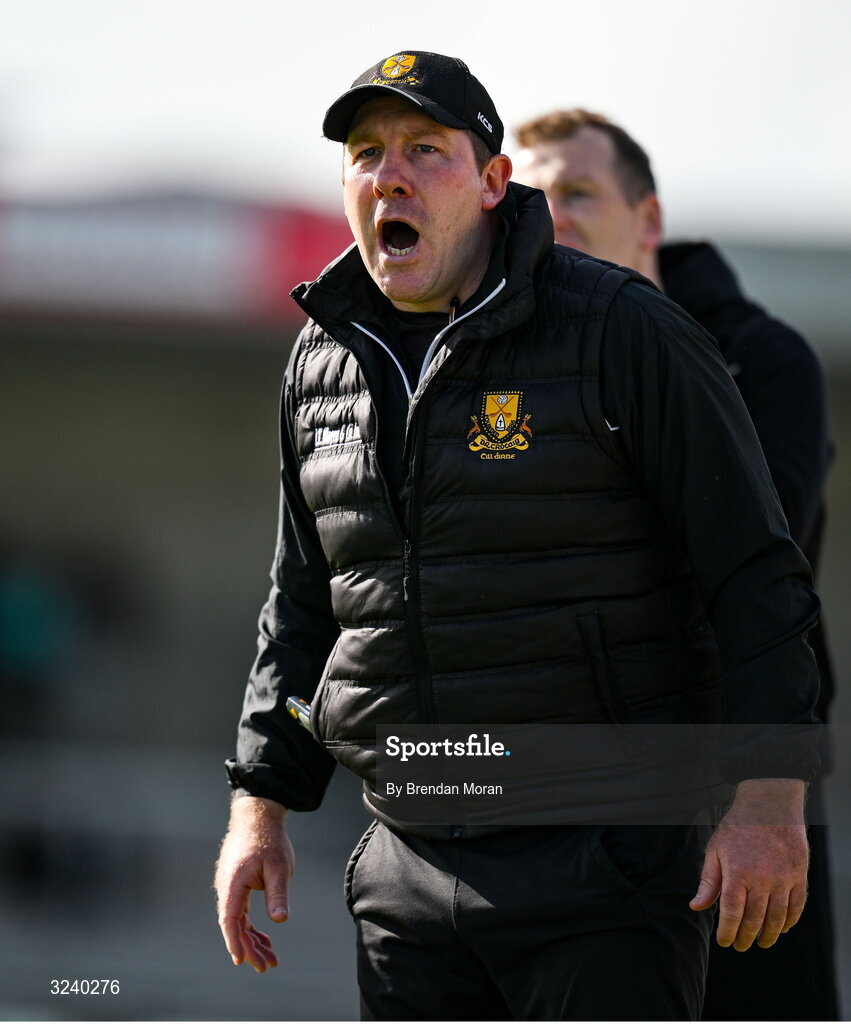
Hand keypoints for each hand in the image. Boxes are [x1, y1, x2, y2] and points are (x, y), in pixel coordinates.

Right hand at [214, 796, 293, 972]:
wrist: (258, 816)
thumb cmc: (269, 840)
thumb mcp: (278, 867)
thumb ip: (277, 894)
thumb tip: (279, 920)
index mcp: (233, 883)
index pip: (230, 919)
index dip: (235, 942)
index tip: (242, 961)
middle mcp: (227, 887)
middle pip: (234, 925)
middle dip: (249, 947)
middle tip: (267, 967)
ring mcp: (230, 887)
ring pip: (238, 921)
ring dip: (252, 939)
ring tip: (270, 958)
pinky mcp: (236, 885)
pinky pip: (241, 911)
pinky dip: (251, 926)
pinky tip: (264, 938)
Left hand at [689, 778, 807, 950]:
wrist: (769, 805)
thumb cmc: (738, 827)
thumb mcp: (716, 849)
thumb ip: (708, 881)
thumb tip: (696, 906)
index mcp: (737, 873)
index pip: (731, 913)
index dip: (727, 932)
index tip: (724, 942)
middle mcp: (761, 879)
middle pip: (754, 920)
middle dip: (746, 938)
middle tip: (740, 946)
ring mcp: (783, 878)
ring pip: (776, 918)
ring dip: (768, 935)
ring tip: (761, 943)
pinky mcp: (799, 875)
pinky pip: (796, 907)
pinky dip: (789, 922)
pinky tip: (781, 929)